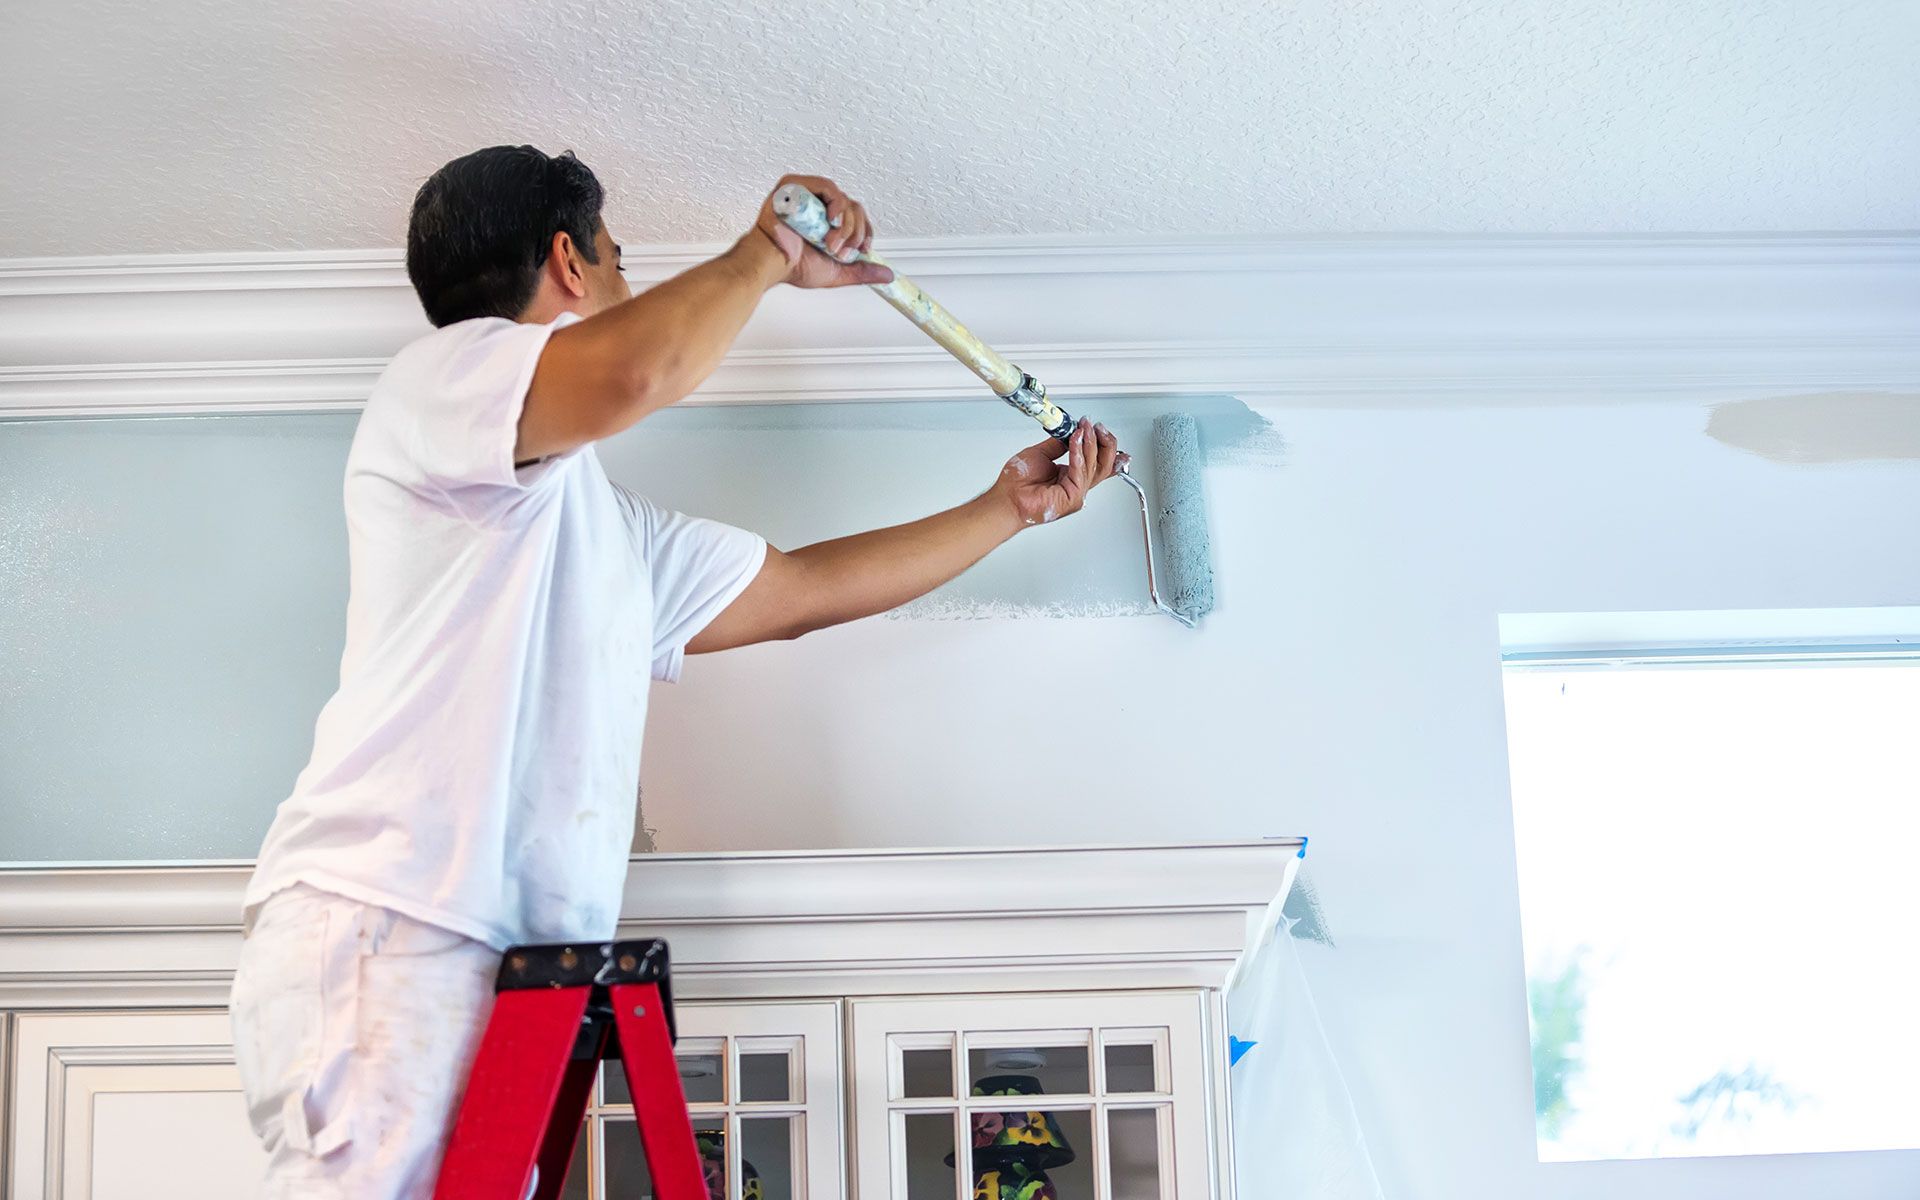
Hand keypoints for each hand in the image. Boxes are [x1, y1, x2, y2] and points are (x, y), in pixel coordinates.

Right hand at [749, 174, 894, 288]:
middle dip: (855, 232)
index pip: (857, 217)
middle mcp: (819, 206)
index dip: (865, 232)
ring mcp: (808, 195)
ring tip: (831, 242)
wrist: (771, 263)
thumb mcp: (836, 271)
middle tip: (841, 251)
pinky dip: (835, 203)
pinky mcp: (795, 186)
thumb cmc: (793, 266)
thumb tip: (887, 275)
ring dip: (845, 223)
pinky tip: (831, 220)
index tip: (862, 249)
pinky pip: (826, 186)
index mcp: (827, 221)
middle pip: (854, 208)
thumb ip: (861, 271)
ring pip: (844, 199)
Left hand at [992, 419, 1123, 528]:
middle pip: (1104, 465)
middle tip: (1097, 427)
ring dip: (1090, 444)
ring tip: (1084, 429)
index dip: (1102, 443)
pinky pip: (1081, 472)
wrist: (1007, 498)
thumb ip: (1058, 444)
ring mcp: (1077, 493)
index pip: (1098, 461)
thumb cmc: (1018, 483)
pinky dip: (1079, 453)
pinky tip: (1076, 440)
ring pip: (1094, 466)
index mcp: (1072, 476)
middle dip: (1105, 443)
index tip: (1096, 427)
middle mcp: (1077, 485)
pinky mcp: (1073, 497)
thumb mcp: (1041, 454)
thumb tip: (1071, 430)